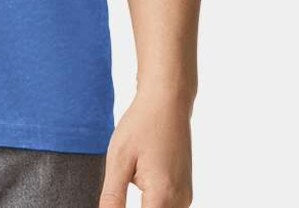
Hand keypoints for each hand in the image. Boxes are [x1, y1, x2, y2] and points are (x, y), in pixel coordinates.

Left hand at [98, 90, 193, 206]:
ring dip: (144, 206)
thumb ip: (113, 197)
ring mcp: (185, 197)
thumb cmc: (142, 124)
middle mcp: (180, 201)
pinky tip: (140, 179)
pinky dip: (152, 203)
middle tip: (121, 184)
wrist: (168, 101)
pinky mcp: (184, 191)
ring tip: (130, 177)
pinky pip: (167, 207)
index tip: (114, 201)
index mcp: (163, 195)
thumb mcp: (119, 159)